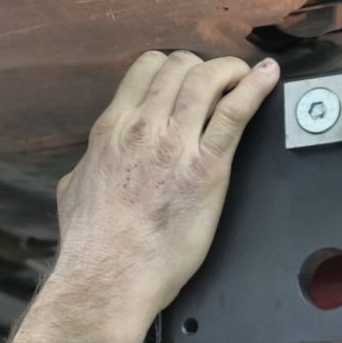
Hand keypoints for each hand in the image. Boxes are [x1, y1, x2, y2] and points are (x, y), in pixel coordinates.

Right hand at [52, 50, 279, 323]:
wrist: (109, 276)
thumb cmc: (91, 243)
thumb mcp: (73, 188)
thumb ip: (88, 164)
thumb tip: (91, 162)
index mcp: (112, 129)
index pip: (146, 69)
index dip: (172, 66)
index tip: (185, 76)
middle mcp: (143, 127)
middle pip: (180, 67)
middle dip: (203, 66)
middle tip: (217, 80)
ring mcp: (175, 145)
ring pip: (207, 80)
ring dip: (231, 70)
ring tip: (245, 74)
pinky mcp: (207, 169)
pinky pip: (235, 114)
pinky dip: (255, 88)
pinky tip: (268, 77)